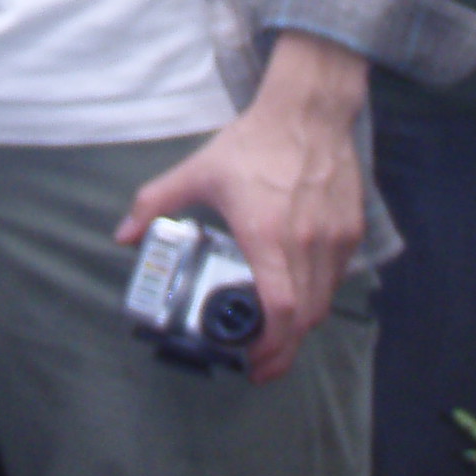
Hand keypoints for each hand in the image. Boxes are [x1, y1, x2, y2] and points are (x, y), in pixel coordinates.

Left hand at [118, 31, 368, 381]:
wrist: (308, 112)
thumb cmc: (254, 143)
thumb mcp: (198, 171)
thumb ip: (155, 203)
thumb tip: (124, 235)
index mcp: (268, 233)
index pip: (281, 307)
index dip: (271, 345)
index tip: (254, 361)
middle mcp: (307, 242)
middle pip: (306, 318)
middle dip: (284, 350)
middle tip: (261, 363)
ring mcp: (335, 238)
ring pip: (325, 302)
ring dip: (301, 325)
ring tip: (276, 334)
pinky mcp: (352, 230)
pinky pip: (337, 279)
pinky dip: (318, 296)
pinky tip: (297, 294)